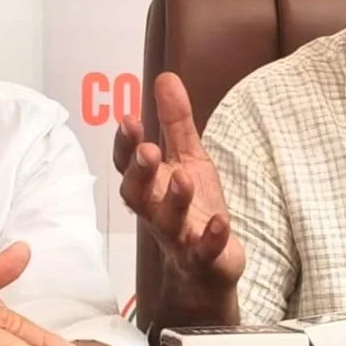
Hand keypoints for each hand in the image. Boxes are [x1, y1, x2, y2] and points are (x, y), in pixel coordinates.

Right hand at [113, 72, 244, 293]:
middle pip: (138, 194)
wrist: (207, 268)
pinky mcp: (203, 259)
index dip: (125, 145)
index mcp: (150, 186)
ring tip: (183, 178)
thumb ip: (176, 123)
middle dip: (140, 171)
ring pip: (167, 222)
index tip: (129, 120)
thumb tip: (166, 77)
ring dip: (173, 200)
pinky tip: (219, 223)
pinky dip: (211, 238)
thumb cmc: (192, 209)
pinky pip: (203, 251)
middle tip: (147, 150)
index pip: (128, 165)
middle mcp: (156, 212)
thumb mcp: (189, 159)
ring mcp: (178, 237)